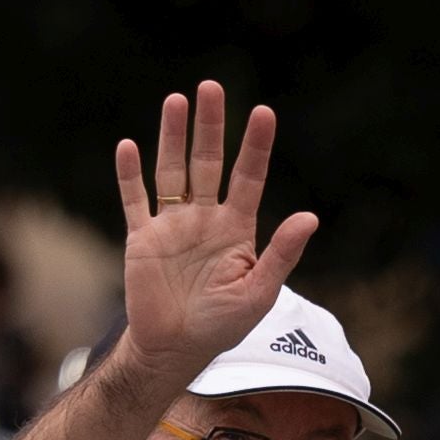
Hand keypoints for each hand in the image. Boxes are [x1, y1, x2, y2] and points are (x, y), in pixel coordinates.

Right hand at [113, 83, 317, 383]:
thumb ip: (281, 254)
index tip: (263, 113)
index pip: (248, 176)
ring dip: (173, 137)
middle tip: (211, 87)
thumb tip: (310, 216)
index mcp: (236, 229)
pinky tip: (129, 147)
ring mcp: (172, 227)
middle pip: (208, 162)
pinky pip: (135, 201)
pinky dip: (130, 176)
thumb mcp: (258, 293)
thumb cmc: (220, 327)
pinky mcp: (142, 240)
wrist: (172, 353)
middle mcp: (204, 219)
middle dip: (211, 126)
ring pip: (172, 171)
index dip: (255, 146)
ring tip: (176, 101)